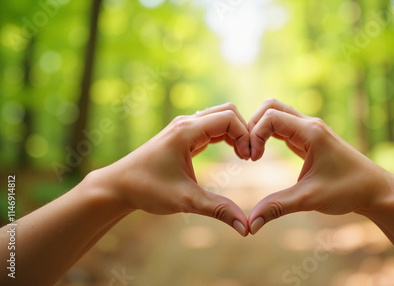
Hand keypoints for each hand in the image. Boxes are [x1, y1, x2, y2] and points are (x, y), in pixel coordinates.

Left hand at [94, 103, 250, 235]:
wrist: (118, 186)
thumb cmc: (147, 190)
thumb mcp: (185, 201)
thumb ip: (218, 210)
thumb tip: (245, 229)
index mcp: (186, 131)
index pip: (228, 118)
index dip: (245, 136)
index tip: (248, 159)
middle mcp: (185, 123)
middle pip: (227, 112)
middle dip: (244, 131)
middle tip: (249, 157)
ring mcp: (183, 128)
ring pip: (219, 117)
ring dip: (235, 133)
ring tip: (243, 157)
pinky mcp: (182, 136)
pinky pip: (211, 127)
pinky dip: (226, 136)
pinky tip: (232, 154)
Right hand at [247, 99, 393, 233]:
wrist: (375, 190)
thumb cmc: (348, 190)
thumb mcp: (310, 199)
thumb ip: (277, 208)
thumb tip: (250, 225)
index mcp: (311, 132)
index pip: (270, 117)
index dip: (254, 135)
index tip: (253, 160)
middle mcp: (310, 125)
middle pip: (271, 107)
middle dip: (253, 125)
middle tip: (249, 152)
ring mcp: (310, 130)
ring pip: (277, 114)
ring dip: (260, 129)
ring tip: (254, 154)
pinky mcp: (310, 140)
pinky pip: (283, 127)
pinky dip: (268, 135)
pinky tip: (263, 154)